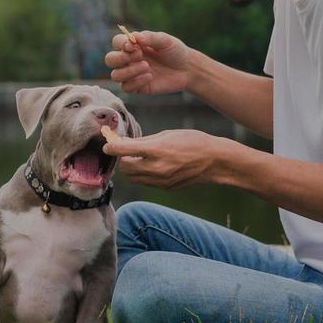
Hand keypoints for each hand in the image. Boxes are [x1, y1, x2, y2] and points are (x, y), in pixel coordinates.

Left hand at [101, 128, 239, 189]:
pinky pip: (146, 182)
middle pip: (125, 167)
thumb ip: (144, 141)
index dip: (111, 147)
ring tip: (136, 158)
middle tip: (123, 150)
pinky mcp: (166, 188)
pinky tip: (149, 166)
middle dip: (121, 159)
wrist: (215, 162)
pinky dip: (142, 175)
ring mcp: (161, 181)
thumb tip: (125, 143)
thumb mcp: (167, 135)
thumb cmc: (193, 142)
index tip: (107, 144)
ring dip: (130, 168)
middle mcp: (156, 168)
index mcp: (156, 150)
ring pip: (133, 178)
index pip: (123, 150)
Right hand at [103, 30, 192, 95]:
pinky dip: (136, 82)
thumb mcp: (165, 40)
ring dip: (129, 71)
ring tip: (147, 67)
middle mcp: (128, 60)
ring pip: (115, 75)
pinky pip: (126, 88)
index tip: (133, 46)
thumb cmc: (175, 51)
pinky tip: (150, 77)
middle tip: (139, 56)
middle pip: (110, 60)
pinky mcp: (137, 87)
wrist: (187, 69)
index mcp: (132, 45)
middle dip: (121, 58)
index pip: (116, 42)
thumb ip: (150, 37)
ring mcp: (131, 74)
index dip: (121, 44)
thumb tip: (134, 37)